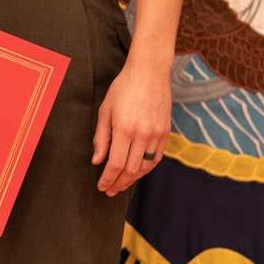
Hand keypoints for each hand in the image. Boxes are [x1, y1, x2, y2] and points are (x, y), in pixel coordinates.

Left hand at [91, 62, 170, 196]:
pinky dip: (147, 168)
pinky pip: (156, 158)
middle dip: (119, 183)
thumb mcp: (105, 110)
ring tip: (122, 184)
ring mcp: (156, 134)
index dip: (108, 179)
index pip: (115, 164)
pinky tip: (138, 172)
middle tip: (110, 191)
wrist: (149, 72)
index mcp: (124, 129)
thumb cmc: (123, 88)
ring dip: (132, 179)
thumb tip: (97, 161)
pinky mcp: (165, 132)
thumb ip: (101, 138)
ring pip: (145, 167)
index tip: (102, 187)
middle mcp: (143, 134)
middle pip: (130, 170)